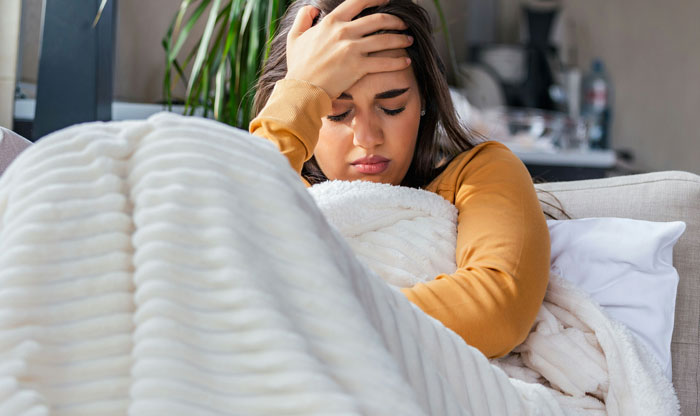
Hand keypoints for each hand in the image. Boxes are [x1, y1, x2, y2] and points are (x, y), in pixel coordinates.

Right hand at [285, 0, 413, 98]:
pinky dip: (398, 61)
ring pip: (385, 39)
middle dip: (395, 20)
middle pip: (378, 19)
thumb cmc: (299, 66)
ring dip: (401, 39)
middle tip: (403, 24)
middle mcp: (344, 32)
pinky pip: (384, 62)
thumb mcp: (295, 37)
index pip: (358, 1)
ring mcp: (352, 49)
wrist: (302, 89)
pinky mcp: (358, 67)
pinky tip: (406, 61)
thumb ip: (303, 18)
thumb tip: (312, 8)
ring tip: (408, 40)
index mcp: (331, 22)